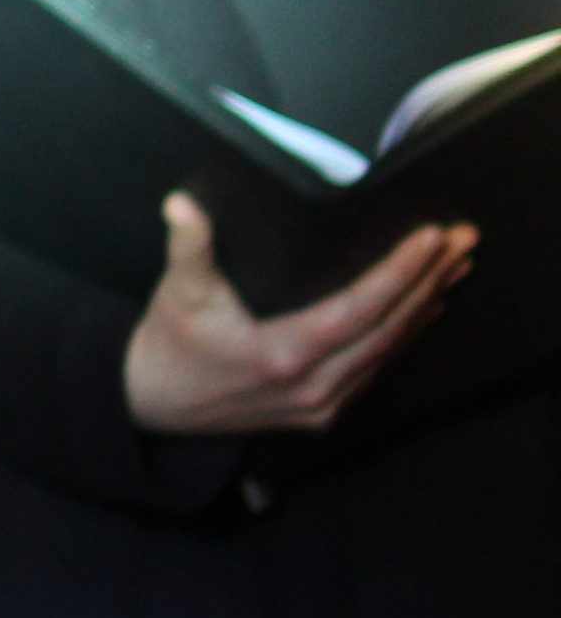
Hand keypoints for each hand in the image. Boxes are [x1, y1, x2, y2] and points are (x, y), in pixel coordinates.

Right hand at [123, 193, 472, 438]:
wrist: (152, 405)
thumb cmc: (168, 346)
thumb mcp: (177, 293)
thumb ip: (188, 247)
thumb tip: (182, 205)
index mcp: (283, 355)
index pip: (361, 309)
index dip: (401, 273)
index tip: (432, 239)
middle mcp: (314, 387)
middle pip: (391, 329)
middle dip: (431, 281)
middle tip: (464, 241)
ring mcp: (322, 404)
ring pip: (390, 352)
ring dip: (426, 306)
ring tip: (455, 267)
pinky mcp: (321, 412)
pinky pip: (376, 369)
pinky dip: (404, 336)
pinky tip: (423, 311)